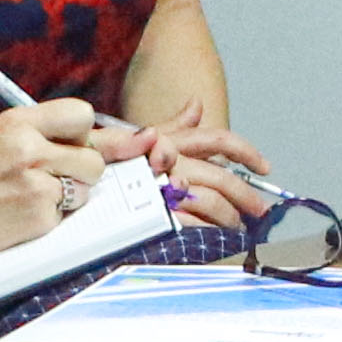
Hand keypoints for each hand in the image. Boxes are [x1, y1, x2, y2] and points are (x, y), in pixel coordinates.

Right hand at [0, 100, 110, 262]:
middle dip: (80, 170)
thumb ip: (45, 132)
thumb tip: (126, 138)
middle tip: (49, 177)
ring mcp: (36, 185)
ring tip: (28, 196)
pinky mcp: (39, 216)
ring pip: (85, 189)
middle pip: (93, 158)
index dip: (81, 135)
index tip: (70, 146)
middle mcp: (29, 149)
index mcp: (16, 122)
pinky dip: (49, 218)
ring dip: (67, 196)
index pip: (81, 115)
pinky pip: (67, 215)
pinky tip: (20, 214)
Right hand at [123, 119, 274, 231]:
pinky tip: (214, 236)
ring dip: (229, 217)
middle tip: (259, 210)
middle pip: (222, 177)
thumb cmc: (110, 162)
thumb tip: (197, 105)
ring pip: (212, 201)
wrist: (77, 181)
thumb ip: (175, 125)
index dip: (247, 152)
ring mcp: (163, 186)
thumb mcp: (139, 135)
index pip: (218, 140)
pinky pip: (193, 223)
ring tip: (236, 227)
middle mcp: (169, 159)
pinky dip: (208, 231)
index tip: (264, 167)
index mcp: (170, 139)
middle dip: (246, 196)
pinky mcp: (156, 211)